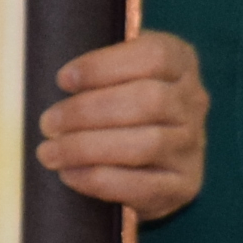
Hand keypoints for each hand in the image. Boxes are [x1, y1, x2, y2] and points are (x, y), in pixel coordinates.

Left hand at [37, 31, 207, 217]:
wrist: (147, 160)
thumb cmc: (120, 104)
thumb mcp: (117, 73)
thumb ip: (100, 68)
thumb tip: (64, 80)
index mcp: (181, 63)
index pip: (154, 56)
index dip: (104, 66)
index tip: (63, 80)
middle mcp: (194, 102)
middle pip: (148, 101)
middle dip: (88, 112)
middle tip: (48, 123)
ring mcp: (192, 145)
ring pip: (144, 145)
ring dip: (87, 148)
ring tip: (49, 152)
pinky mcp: (184, 185)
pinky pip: (141, 185)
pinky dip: (98, 180)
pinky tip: (69, 173)